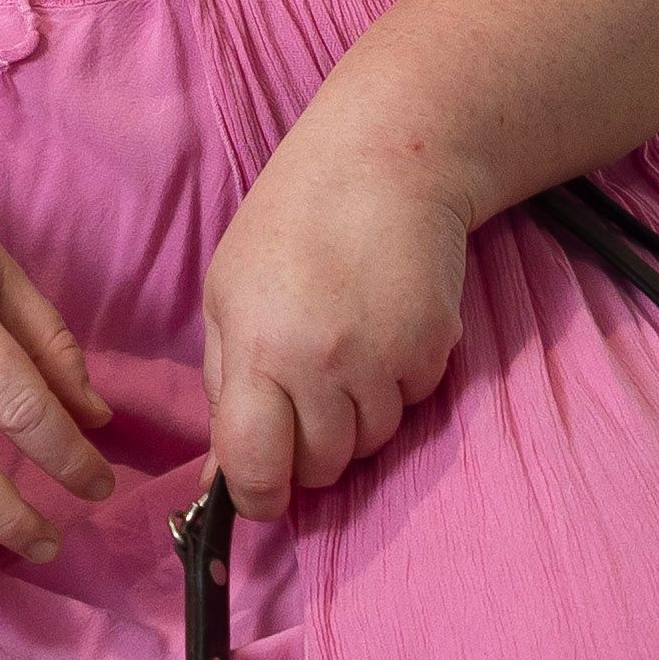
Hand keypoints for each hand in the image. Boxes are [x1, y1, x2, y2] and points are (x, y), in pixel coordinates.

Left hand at [201, 125, 474, 509]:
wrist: (383, 161)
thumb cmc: (288, 224)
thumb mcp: (226, 296)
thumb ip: (223, 388)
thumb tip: (225, 477)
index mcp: (258, 349)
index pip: (256, 465)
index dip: (257, 498)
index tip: (259, 496)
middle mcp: (323, 364)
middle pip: (323, 467)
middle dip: (309, 453)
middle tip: (302, 403)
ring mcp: (385, 358)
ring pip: (373, 442)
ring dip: (355, 419)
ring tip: (343, 353)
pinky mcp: (435, 348)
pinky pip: (413, 404)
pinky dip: (397, 386)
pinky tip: (381, 331)